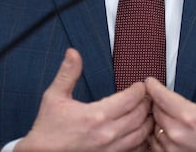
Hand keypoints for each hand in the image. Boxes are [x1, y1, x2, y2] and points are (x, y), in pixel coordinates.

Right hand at [18, 48, 152, 150]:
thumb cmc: (47, 128)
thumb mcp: (54, 96)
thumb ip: (67, 73)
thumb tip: (73, 53)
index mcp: (96, 115)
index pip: (130, 99)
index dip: (139, 90)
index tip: (140, 85)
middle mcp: (107, 134)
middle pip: (140, 115)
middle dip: (147, 103)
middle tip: (147, 95)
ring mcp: (110, 149)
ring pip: (141, 134)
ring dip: (147, 121)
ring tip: (147, 111)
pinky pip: (134, 149)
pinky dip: (141, 139)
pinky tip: (138, 131)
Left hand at [145, 51, 195, 151]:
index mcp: (191, 116)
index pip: (160, 96)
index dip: (153, 86)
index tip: (150, 81)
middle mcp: (178, 133)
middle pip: (155, 111)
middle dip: (155, 100)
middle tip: (158, 94)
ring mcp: (174, 148)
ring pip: (153, 128)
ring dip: (155, 118)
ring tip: (161, 110)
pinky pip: (155, 144)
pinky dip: (157, 134)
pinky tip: (164, 128)